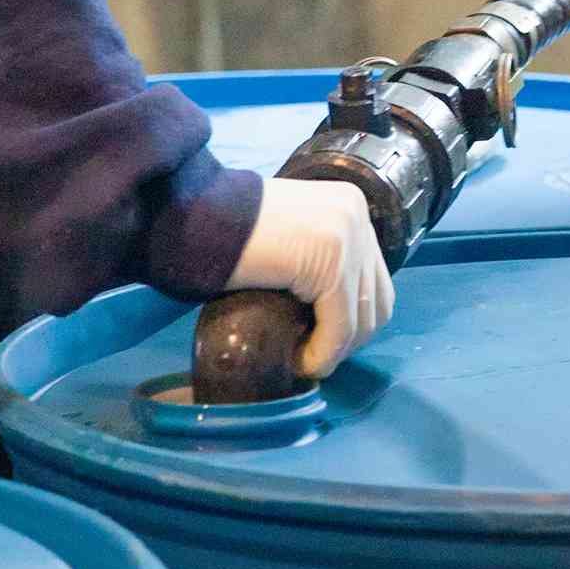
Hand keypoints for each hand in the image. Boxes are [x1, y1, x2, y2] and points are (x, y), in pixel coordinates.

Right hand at [228, 178, 393, 377]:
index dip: (354, 321)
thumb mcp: (291, 241)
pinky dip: (323, 354)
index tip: (322, 342)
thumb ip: (319, 262)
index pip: (374, 278)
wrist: (191, 217)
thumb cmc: (227, 235)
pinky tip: (300, 362)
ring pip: (363, 318)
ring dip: (335, 351)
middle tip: (313, 355)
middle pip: (378, 299)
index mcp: (350, 206)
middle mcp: (356, 214)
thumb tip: (337, 319)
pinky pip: (340, 326)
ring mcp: (348, 235)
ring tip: (302, 360)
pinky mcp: (331, 260)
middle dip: (350, 338)